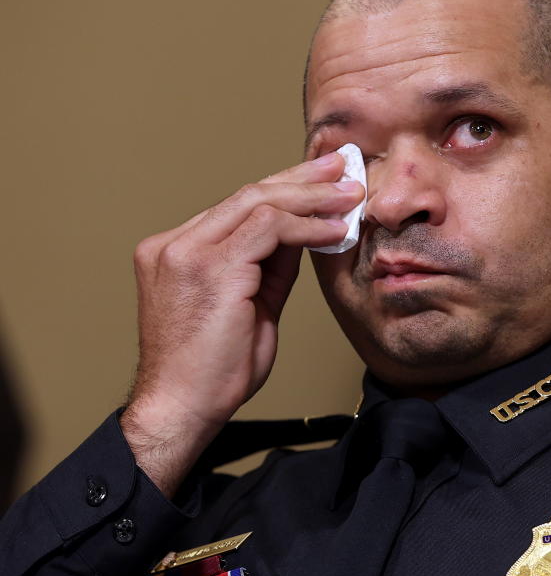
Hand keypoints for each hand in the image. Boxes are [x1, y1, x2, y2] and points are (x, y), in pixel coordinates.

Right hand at [120, 153, 363, 496]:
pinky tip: (336, 229)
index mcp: (176, 250)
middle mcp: (174, 244)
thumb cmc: (213, 369)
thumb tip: (305, 234)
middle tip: (341, 167)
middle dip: (302, 178)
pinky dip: (308, 227)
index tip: (321, 180)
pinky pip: (269, 229)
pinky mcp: (208, 266)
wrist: (182, 408)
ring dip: (312, 197)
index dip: (285, 188)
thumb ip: (270, 266)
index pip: (237, 206)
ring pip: (259, 202)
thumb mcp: (250, 305)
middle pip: (248, 194)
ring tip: (350, 194)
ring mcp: (186, 251)